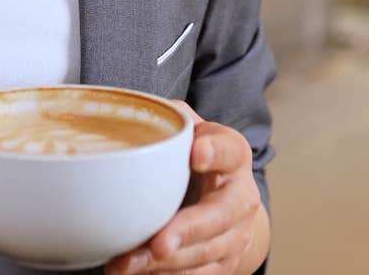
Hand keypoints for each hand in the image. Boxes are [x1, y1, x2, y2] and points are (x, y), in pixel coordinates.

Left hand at [106, 102, 264, 274]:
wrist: (228, 200)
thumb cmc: (197, 160)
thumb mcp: (190, 132)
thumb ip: (170, 120)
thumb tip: (133, 111)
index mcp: (233, 156)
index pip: (230, 150)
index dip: (215, 151)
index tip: (196, 152)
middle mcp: (241, 197)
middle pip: (219, 215)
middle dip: (187, 230)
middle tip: (159, 242)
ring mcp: (236, 234)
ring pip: (205, 252)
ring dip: (165, 263)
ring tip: (127, 264)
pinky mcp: (225, 263)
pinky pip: (197, 274)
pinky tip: (134, 273)